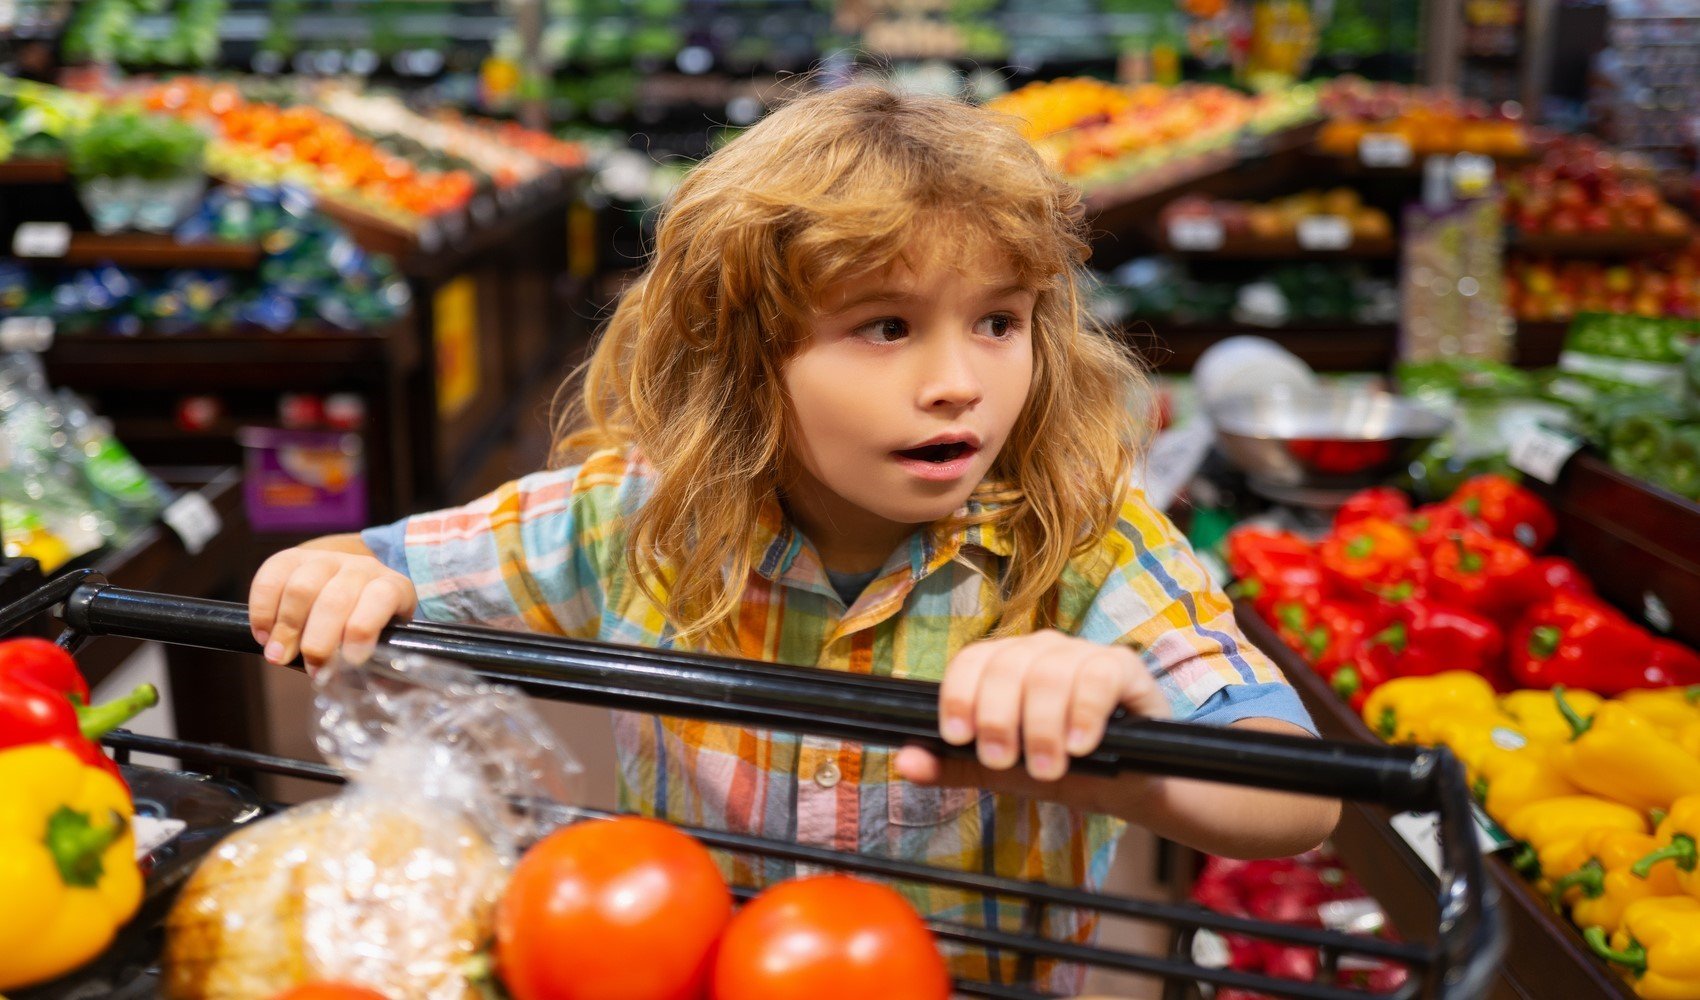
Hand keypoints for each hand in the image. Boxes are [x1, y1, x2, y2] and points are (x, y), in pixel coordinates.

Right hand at [248, 548, 416, 671]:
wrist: (349, 589)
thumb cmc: (369, 630)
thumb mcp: (388, 645)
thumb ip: (385, 666)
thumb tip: (375, 684)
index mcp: (392, 587)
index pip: (381, 597)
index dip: (363, 629)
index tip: (350, 661)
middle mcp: (360, 568)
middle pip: (335, 598)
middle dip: (319, 640)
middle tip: (311, 667)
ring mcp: (325, 559)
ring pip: (301, 587)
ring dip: (286, 628)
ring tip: (278, 657)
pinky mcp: (291, 558)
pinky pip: (270, 577)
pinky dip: (262, 610)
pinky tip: (264, 635)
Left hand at [893, 630, 1169, 804]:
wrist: (1131, 785)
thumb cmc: (1066, 769)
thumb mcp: (1007, 772)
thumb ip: (956, 766)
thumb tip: (905, 761)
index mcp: (1006, 667)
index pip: (971, 660)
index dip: (958, 694)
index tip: (956, 736)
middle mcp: (1041, 651)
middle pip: (1007, 664)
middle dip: (997, 717)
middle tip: (1003, 762)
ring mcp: (1082, 655)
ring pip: (1049, 671)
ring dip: (1042, 725)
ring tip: (1047, 769)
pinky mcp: (1123, 667)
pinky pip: (1098, 675)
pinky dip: (1085, 711)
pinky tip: (1080, 745)